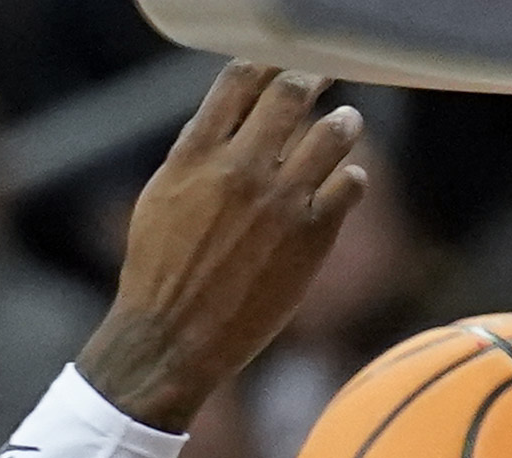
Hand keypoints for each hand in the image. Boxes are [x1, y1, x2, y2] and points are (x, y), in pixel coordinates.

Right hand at [78, 63, 368, 432]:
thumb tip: (228, 115)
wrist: (173, 339)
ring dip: (344, 122)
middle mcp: (240, 169)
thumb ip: (195, 152)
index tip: (280, 65)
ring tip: (346, 122)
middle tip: (324, 78)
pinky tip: (345, 181)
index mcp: (196, 154)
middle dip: (313, 78)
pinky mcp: (311, 237)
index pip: (241, 78)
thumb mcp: (160, 197)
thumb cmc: (159, 272)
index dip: (267, 64)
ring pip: (333, 133)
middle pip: (291, 93)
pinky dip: (352, 176)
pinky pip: (351, 184)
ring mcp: (280, 201)